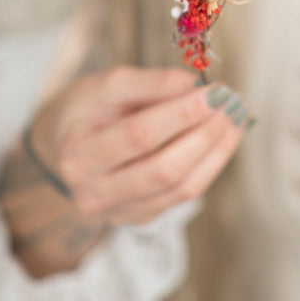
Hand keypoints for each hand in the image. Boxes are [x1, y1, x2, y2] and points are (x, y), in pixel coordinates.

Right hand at [28, 67, 252, 225]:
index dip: (181, 113)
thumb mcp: (104, 85)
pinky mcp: (140, 217)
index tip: (214, 91)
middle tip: (231, 103)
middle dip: (205, 134)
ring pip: (180, 188)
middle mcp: (94, 194)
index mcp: (79, 155)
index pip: (139, 136)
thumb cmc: (86, 110)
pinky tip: (225, 137)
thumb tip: (193, 84)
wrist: (64, 150)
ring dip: (216, 150)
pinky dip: (211, 164)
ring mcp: (118, 212)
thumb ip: (148, 83)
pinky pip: (183, 195)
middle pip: (163, 169)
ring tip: (236, 118)